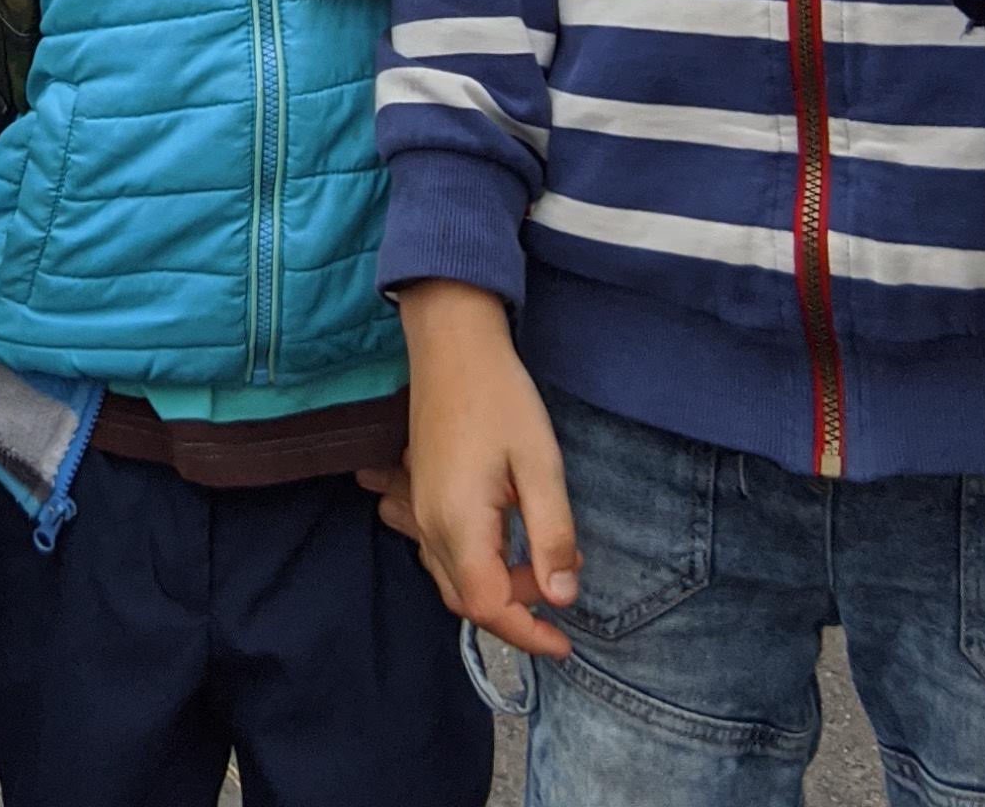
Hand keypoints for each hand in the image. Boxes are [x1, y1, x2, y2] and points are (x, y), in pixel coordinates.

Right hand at [386, 279, 579, 657]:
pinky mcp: (420, 491)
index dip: (527, 633)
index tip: (565, 643)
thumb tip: (562, 596)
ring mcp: (419, 508)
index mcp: (459, 524)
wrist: (451, 342)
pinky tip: (505, 540)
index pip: (487, 607)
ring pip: (452, 578)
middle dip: (516, 610)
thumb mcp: (541, 465)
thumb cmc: (500, 396)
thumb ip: (552, 536)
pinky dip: (476, 564)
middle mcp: (429, 525)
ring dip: (497, 585)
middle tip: (562, 586)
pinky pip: (441, 551)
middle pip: (466, 601)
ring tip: (543, 560)